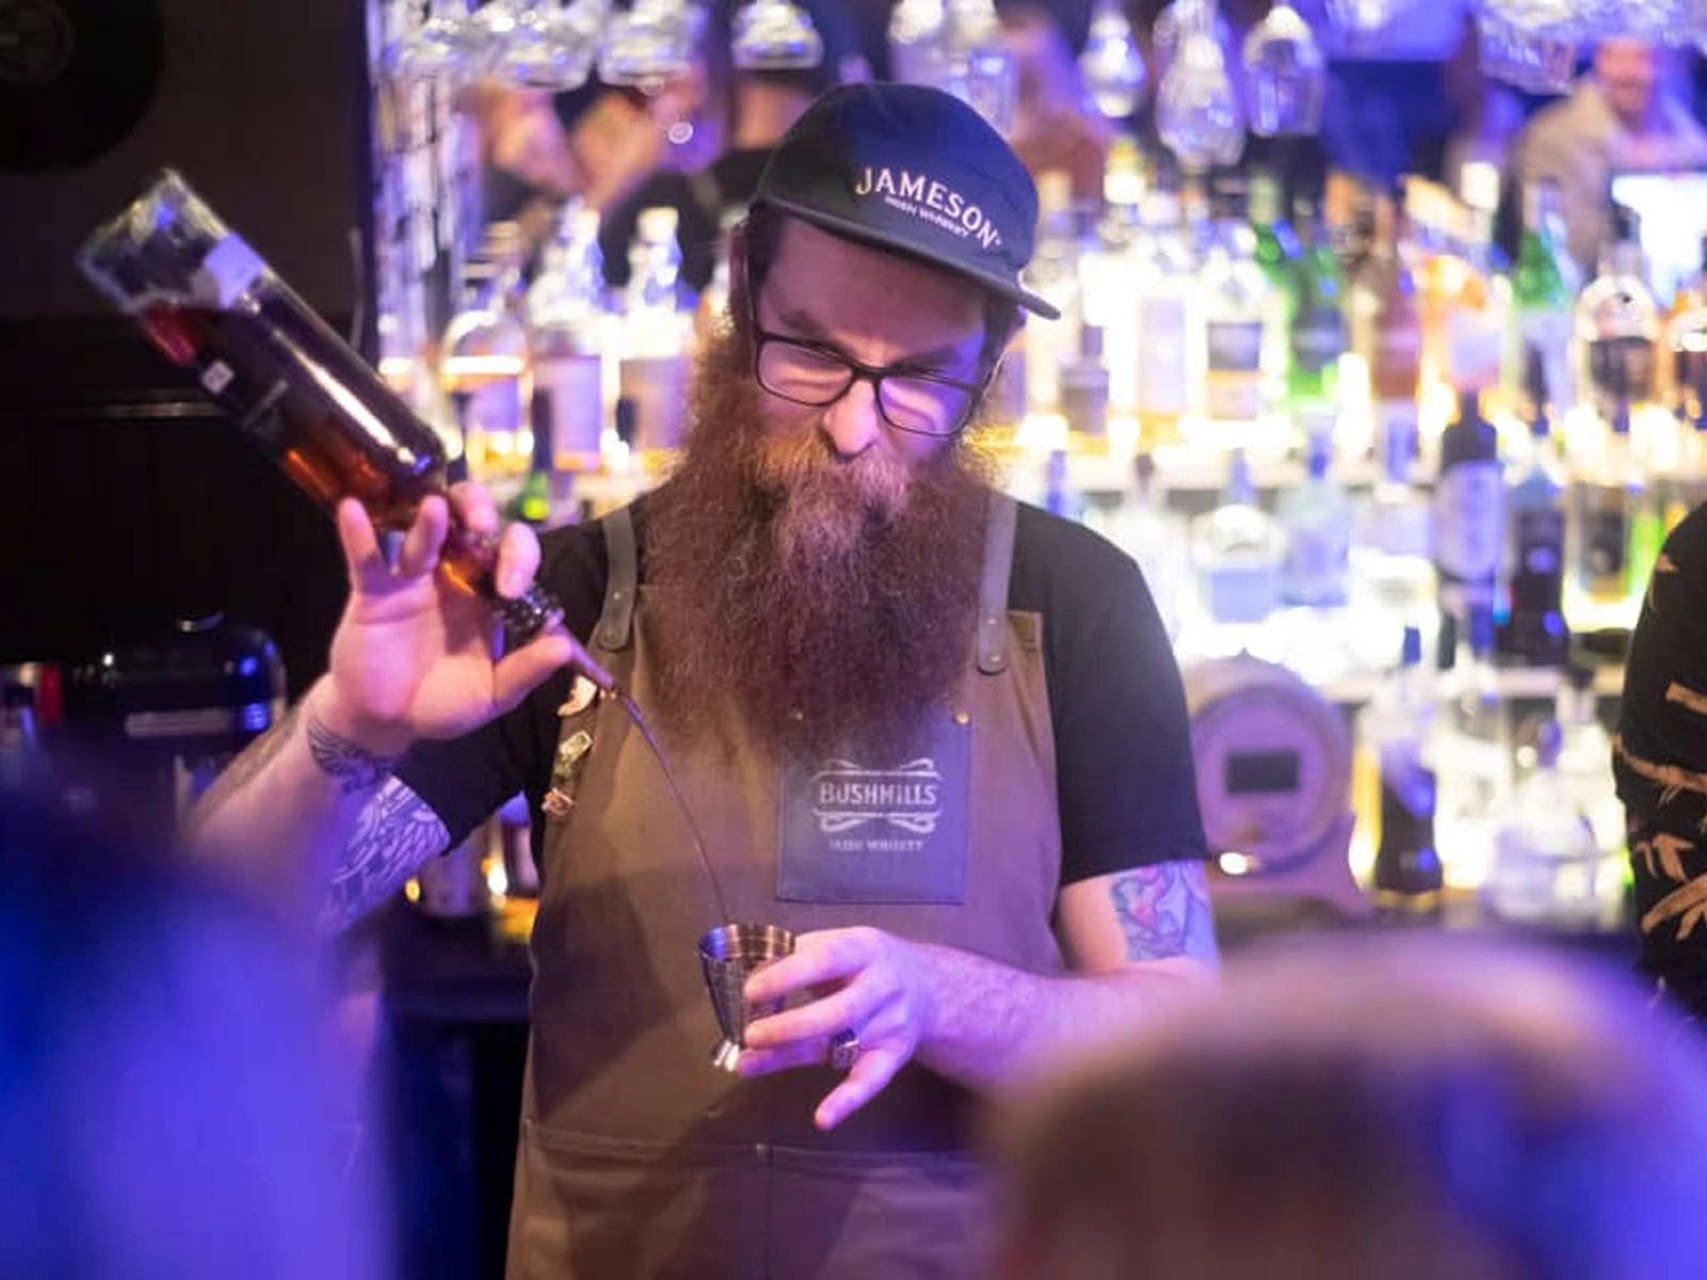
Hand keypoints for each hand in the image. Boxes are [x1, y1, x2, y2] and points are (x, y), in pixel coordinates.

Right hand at [320, 485, 576, 752]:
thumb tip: (563, 648)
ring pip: (423, 534)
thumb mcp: (492, 695)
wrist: (386, 723)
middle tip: (482, 527)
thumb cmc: (442, 703)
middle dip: (479, 512)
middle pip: (470, 523)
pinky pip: (366, 559)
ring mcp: (413, 580)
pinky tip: (353, 510)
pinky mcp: (374, 593)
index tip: (510, 589)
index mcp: (491, 594)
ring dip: (430, 520)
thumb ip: (526, 671)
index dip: (518, 559)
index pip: (513, 554)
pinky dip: (358, 535)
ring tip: (435, 509)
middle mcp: (456, 576)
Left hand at [737, 927, 937, 1131]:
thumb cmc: (866, 964)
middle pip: (838, 1011)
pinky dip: (847, 1101)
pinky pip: (871, 1080)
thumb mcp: (840, 944)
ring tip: (748, 1064)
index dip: (787, 976)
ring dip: (791, 1057)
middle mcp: (882, 985)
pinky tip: (823, 1118)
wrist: (926, 987)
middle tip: (750, 1035)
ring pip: (841, 1046)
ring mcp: (890, 1024)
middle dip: (790, 1026)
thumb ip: (798, 958)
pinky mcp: (893, 1056)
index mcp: (864, 948)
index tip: (751, 991)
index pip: (826, 959)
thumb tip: (751, 978)